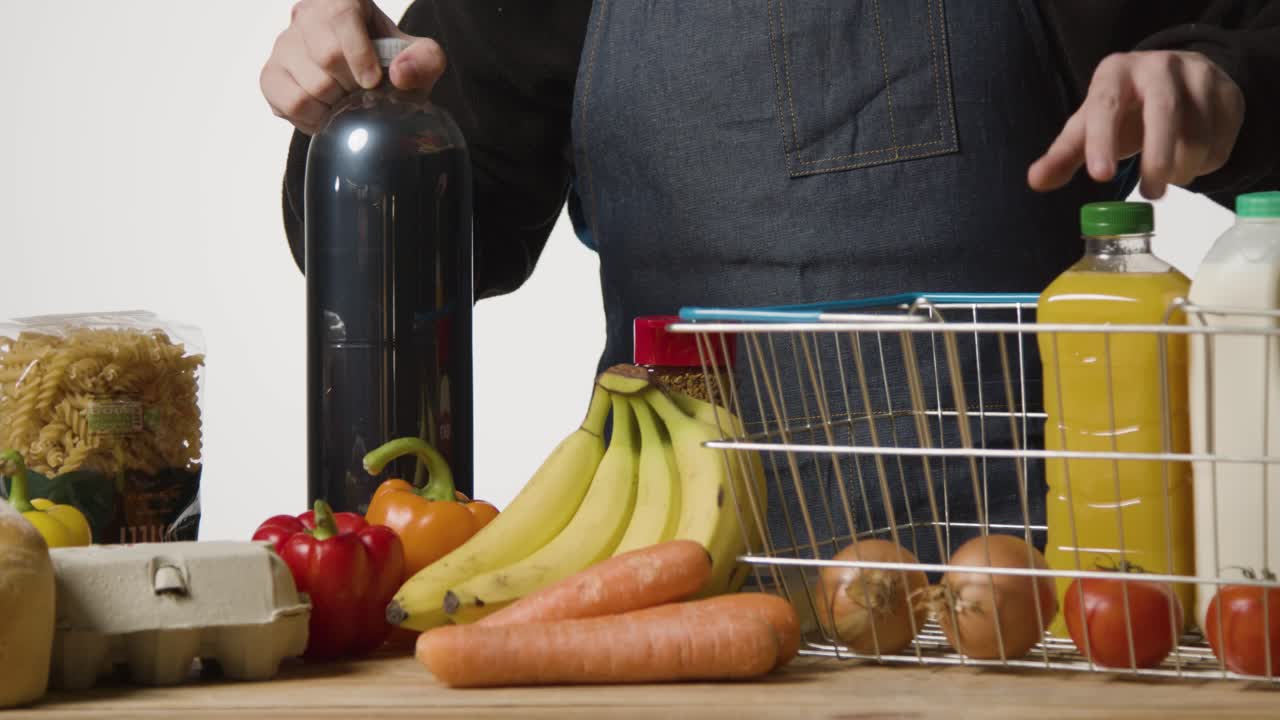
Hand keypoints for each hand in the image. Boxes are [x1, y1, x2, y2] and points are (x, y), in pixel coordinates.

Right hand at [261, 0, 446, 134]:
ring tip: (346, 102)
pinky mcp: (270, 76)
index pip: (342, 16)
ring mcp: (283, 46)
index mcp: (341, 0)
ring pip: (307, 86)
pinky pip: (287, 103)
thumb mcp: (419, 58)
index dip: (360, 54)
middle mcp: (306, 16)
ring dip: (336, 106)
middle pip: (325, 56)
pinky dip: (314, 118)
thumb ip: (425, 60)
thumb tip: (400, 73)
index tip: (373, 81)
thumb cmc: (392, 64)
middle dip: (353, 86)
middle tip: (364, 94)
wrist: (367, 83)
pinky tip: (328, 113)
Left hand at [1028, 50, 1243, 198]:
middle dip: (1157, 159)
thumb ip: (1064, 154)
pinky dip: (1206, 163)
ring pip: (1198, 130)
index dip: (1103, 140)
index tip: (1101, 177)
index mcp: (1115, 73)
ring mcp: (1198, 75)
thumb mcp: (1090, 126)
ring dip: (1183, 167)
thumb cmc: (1124, 109)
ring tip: (1168, 179)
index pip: (1106, 104)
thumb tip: (1035, 181)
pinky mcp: (1227, 92)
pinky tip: (1191, 164)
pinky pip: (1222, 138)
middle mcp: (1158, 66)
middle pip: (1164, 112)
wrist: (1175, 81)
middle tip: (1150, 194)